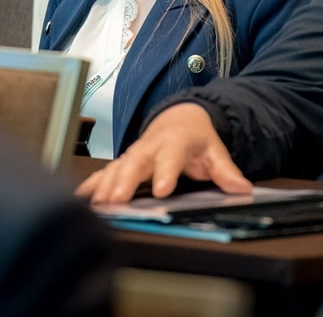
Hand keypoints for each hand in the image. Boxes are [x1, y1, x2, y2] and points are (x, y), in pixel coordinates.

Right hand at [75, 103, 252, 202]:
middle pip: (136, 162)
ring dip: (105, 186)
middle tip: (118, 200)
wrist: (180, 118)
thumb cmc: (195, 138)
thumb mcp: (214, 151)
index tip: (161, 191)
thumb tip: (242, 188)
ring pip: (116, 168)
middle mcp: (150, 146)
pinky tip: (80, 200)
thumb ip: (226, 171)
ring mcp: (134, 154)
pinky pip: (104, 173)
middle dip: (125, 181)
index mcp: (174, 141)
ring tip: (98, 205)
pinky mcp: (122, 162)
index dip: (165, 173)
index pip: (170, 156)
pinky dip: (91, 186)